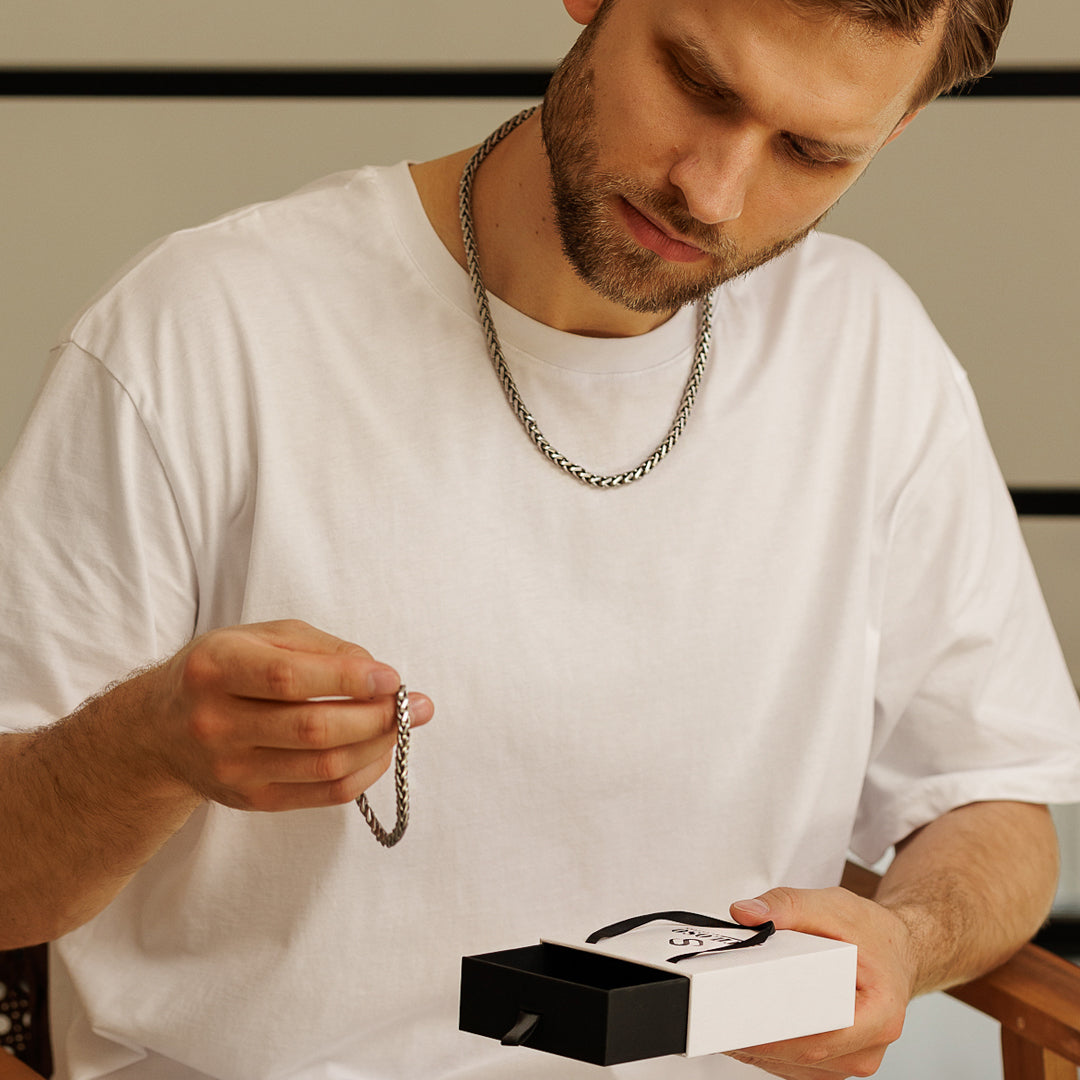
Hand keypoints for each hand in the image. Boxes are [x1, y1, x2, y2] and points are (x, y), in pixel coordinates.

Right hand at [137, 619, 432, 811]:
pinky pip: (322, 794)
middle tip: (416, 705)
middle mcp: (216, 723)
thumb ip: (320, 648)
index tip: (392, 678)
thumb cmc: (224, 670)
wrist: (162, 730)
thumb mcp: (260, 637)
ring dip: (377, 746)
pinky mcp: (250, 800)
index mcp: (216, 669)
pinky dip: (362, 773)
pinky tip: (379, 751)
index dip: (348, 680)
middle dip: (376, 717)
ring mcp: (232, 769)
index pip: (289, 680)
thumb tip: (377, 673)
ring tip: (404, 726)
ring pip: (323, 766)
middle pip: (312, 729)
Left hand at [724, 886, 915, 1078]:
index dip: (772, 1033)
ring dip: (755, 1043)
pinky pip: (794, 1065)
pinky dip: (766, 1046)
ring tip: (721, 1014)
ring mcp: (851, 1060)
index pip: (817, 1037)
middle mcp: (868, 1048)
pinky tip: (743, 1024)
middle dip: (754, 1035)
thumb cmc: (871, 933)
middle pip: (801, 1054)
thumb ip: (787, 905)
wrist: (895, 949)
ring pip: (793, 1065)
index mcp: (879, 1015)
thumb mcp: (832, 905)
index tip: (735, 1017)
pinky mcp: (834, 1062)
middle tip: (714, 1013)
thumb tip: (745, 913)